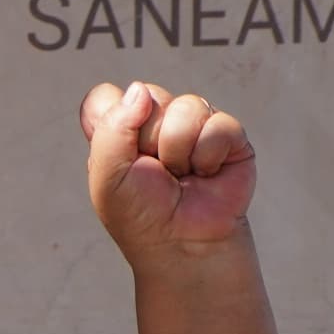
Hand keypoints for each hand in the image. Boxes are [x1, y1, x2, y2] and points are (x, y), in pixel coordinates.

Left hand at [83, 83, 256, 270]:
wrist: (181, 242)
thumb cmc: (140, 214)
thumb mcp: (107, 175)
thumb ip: (112, 128)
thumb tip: (140, 90)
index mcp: (117, 130)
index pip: (106, 96)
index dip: (111, 119)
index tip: (120, 155)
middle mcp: (154, 122)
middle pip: (147, 94)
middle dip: (147, 137)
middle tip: (153, 170)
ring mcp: (192, 125)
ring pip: (186, 106)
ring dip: (178, 150)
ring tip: (180, 175)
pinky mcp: (228, 136)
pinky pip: (219, 124)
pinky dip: (207, 155)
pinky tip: (204, 174)